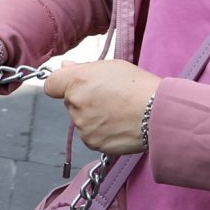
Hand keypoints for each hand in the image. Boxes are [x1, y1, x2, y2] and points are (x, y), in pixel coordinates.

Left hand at [43, 59, 159, 154]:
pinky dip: (101, 132)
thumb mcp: (112, 67)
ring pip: (80, 120)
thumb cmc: (139, 86)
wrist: (158, 114)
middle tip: (109, 97)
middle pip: (70, 102)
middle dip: (83, 99)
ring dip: (92, 117)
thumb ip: (83, 68)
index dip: (62, 85)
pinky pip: (91, 135)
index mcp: (77, 82)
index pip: (51, 85)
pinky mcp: (92, 142)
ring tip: (118, 112)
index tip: (74, 85)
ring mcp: (83, 126)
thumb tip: (65, 67)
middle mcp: (75, 104)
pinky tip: (118, 125)